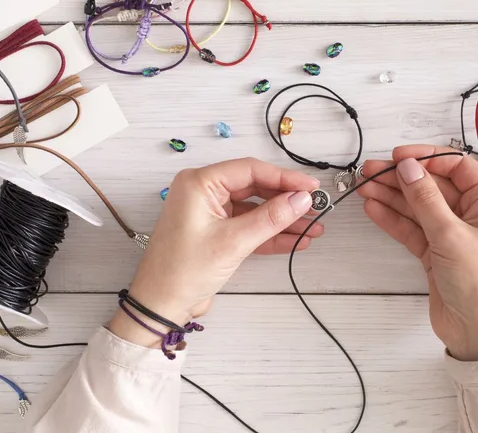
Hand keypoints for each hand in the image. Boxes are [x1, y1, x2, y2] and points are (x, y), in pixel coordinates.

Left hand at [110, 158, 321, 346]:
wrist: (161, 306)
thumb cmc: (182, 271)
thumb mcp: (233, 242)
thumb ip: (271, 218)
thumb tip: (302, 199)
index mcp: (200, 183)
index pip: (251, 170)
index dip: (285, 178)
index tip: (311, 188)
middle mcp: (205, 192)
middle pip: (256, 187)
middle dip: (287, 200)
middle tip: (316, 208)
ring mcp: (211, 213)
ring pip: (256, 209)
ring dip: (283, 219)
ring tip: (313, 227)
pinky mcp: (217, 233)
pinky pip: (250, 226)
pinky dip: (272, 234)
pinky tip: (296, 240)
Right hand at [358, 145, 477, 360]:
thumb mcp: (451, 234)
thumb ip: (425, 198)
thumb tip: (408, 166)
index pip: (456, 166)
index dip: (426, 158)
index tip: (398, 156)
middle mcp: (473, 214)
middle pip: (432, 185)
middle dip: (402, 177)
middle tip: (370, 171)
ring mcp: (453, 233)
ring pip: (418, 206)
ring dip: (392, 196)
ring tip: (364, 187)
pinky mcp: (437, 252)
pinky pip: (412, 228)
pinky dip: (393, 219)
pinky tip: (373, 208)